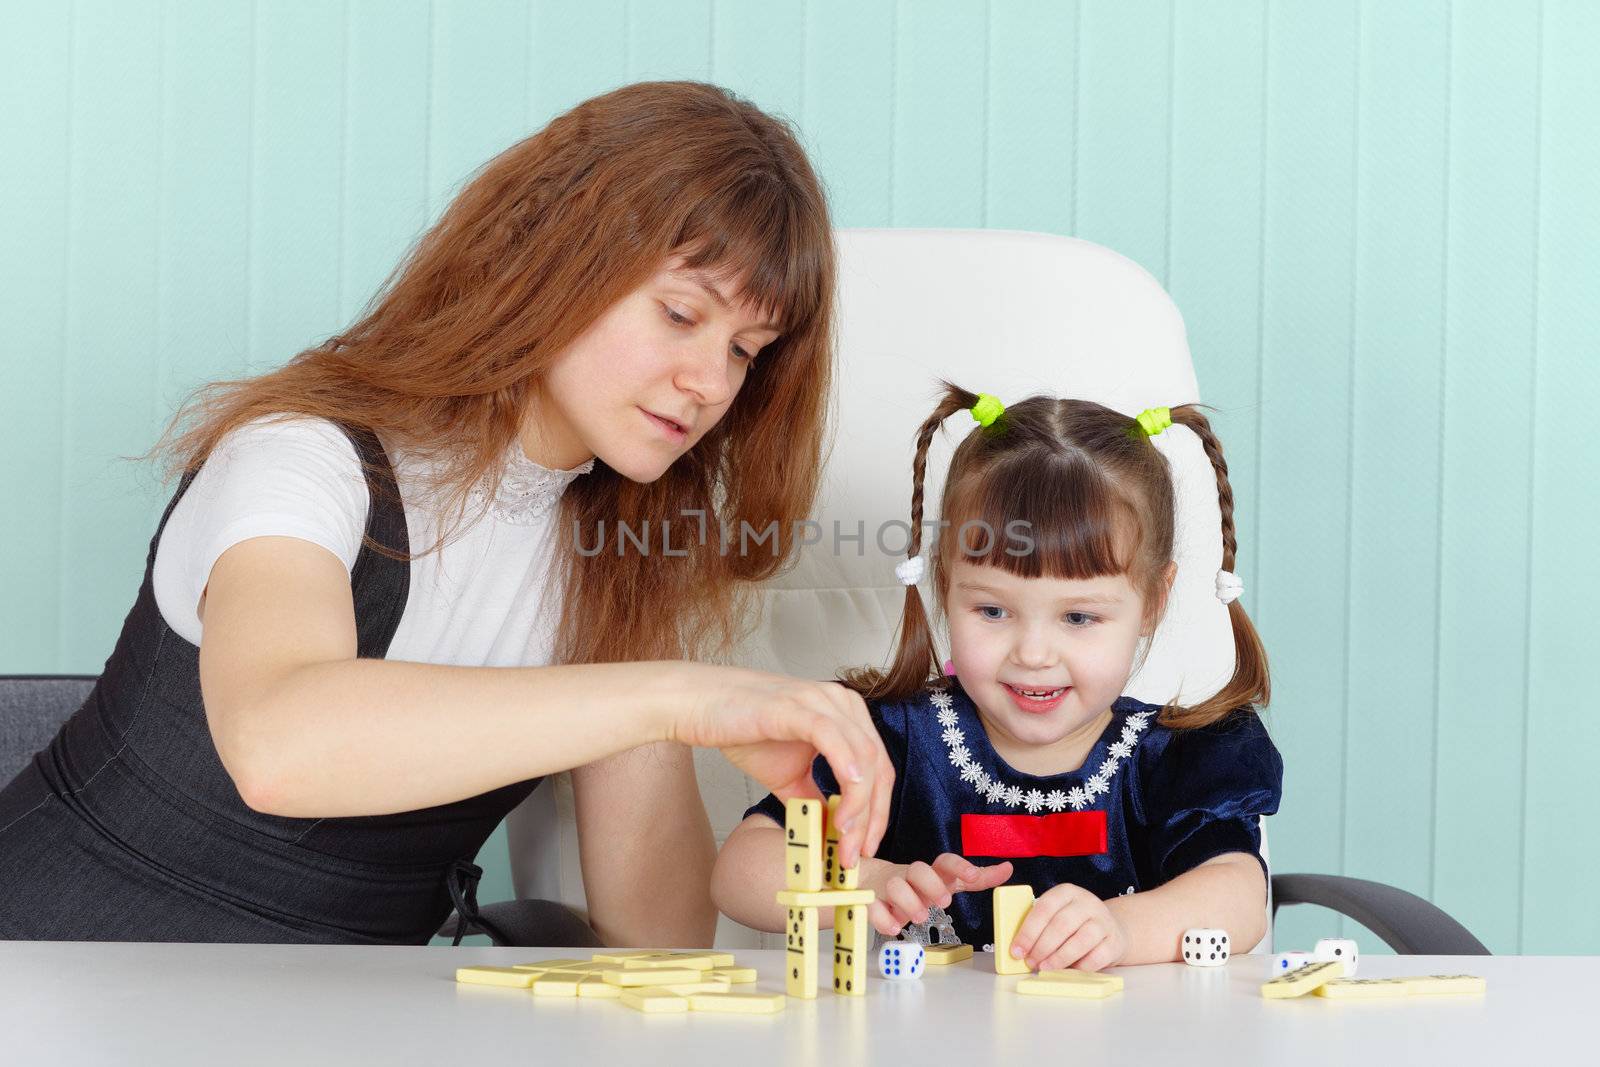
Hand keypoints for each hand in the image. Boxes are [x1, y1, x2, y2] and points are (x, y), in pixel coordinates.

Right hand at [661, 663, 893, 869]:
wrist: (699, 705)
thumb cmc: (741, 731)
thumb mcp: (788, 776)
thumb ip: (813, 800)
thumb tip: (832, 837)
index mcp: (846, 716)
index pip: (878, 768)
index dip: (878, 811)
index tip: (867, 845)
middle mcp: (841, 703)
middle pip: (877, 765)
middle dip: (871, 816)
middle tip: (857, 853)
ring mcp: (819, 701)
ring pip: (860, 755)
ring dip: (858, 804)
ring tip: (844, 837)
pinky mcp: (795, 705)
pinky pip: (831, 736)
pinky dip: (845, 766)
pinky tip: (848, 793)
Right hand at [864, 854, 1013, 937]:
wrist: (871, 881)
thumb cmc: (918, 885)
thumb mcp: (947, 881)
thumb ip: (977, 878)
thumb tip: (1008, 869)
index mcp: (932, 872)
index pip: (946, 861)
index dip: (960, 866)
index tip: (974, 876)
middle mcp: (910, 876)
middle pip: (919, 869)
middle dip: (932, 884)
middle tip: (944, 902)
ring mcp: (888, 886)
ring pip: (895, 885)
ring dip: (909, 902)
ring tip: (920, 918)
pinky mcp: (871, 900)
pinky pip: (873, 905)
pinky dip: (883, 918)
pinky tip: (894, 928)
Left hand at [1009, 883, 1126, 971]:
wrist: (1111, 929)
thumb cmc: (1074, 924)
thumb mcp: (1057, 914)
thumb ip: (1039, 925)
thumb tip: (1018, 948)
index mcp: (1067, 892)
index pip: (1045, 908)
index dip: (1028, 931)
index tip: (1017, 950)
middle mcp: (1087, 902)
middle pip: (1061, 925)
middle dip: (1042, 947)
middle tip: (1030, 962)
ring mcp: (1104, 922)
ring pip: (1080, 941)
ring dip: (1058, 958)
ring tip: (1045, 968)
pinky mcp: (1114, 942)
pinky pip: (1096, 957)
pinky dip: (1079, 967)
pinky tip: (1068, 970)